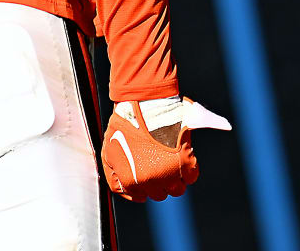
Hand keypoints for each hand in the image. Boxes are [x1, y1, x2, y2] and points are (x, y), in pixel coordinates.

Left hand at [99, 96, 230, 201]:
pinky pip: (191, 177)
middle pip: (160, 194)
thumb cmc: (126, 124)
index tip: (147, 174)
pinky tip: (180, 155)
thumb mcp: (108, 151)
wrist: (143, 103)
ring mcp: (169, 174)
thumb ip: (114, 177)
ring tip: (169, 160)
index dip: (144, 186)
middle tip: (158, 163)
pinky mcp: (186, 163)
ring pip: (177, 190)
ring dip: (175, 179)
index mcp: (131, 181)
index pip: (141, 197)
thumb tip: (131, 194)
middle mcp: (151, 182)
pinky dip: (188, 169)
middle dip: (159, 182)